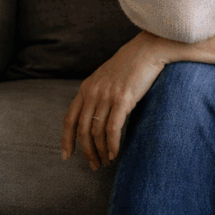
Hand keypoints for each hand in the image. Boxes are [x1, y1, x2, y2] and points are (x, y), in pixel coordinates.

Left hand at [61, 31, 174, 169]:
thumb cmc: (131, 64)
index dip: (66, 140)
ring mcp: (107, 96)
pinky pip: (113, 128)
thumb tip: (95, 114)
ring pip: (97, 132)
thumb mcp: (106, 77)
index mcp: (86, 88)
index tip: (67, 156)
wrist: (148, 49)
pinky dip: (112, 144)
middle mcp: (92, 93)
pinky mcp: (123, 99)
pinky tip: (115, 153)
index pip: (69, 120)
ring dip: (101, 151)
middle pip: (82, 130)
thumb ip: (97, 93)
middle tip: (94, 165)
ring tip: (107, 161)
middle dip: (87, 151)